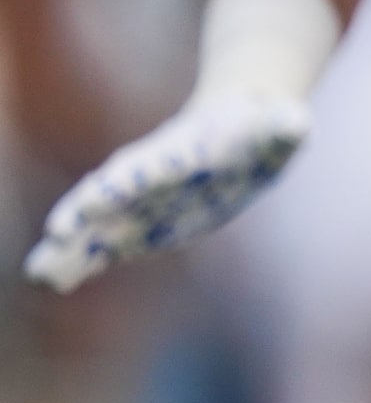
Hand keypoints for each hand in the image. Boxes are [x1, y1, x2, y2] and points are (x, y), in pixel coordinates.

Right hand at [23, 95, 310, 292]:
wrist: (237, 126)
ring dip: (72, 246)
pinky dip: (81, 258)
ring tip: (41, 272)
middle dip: (86, 211)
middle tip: (59, 234)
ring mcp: (141, 199)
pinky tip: (54, 279)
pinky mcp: (141, 221)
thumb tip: (297, 122)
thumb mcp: (279, 125)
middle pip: (113, 192)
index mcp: (185, 150)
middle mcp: (151, 174)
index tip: (98, 198)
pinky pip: (106, 241)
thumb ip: (284, 125)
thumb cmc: (261, 128)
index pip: (153, 165)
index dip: (128, 182)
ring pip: (99, 222)